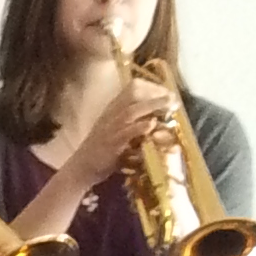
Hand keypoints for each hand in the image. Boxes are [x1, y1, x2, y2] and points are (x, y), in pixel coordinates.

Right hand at [62, 77, 176, 182]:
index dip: (152, 87)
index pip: (132, 88)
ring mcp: (111, 128)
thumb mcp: (114, 129)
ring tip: (170, 105)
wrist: (81, 167)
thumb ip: (131, 121)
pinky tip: (151, 124)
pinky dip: (140, 126)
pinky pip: (127, 132)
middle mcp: (111, 114)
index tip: (167, 93)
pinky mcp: (112, 143)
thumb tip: (156, 117)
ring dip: (153, 105)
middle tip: (173, 99)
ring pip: (132, 110)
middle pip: (133, 93)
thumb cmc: (101, 150)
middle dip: (155, 93)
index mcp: (112, 109)